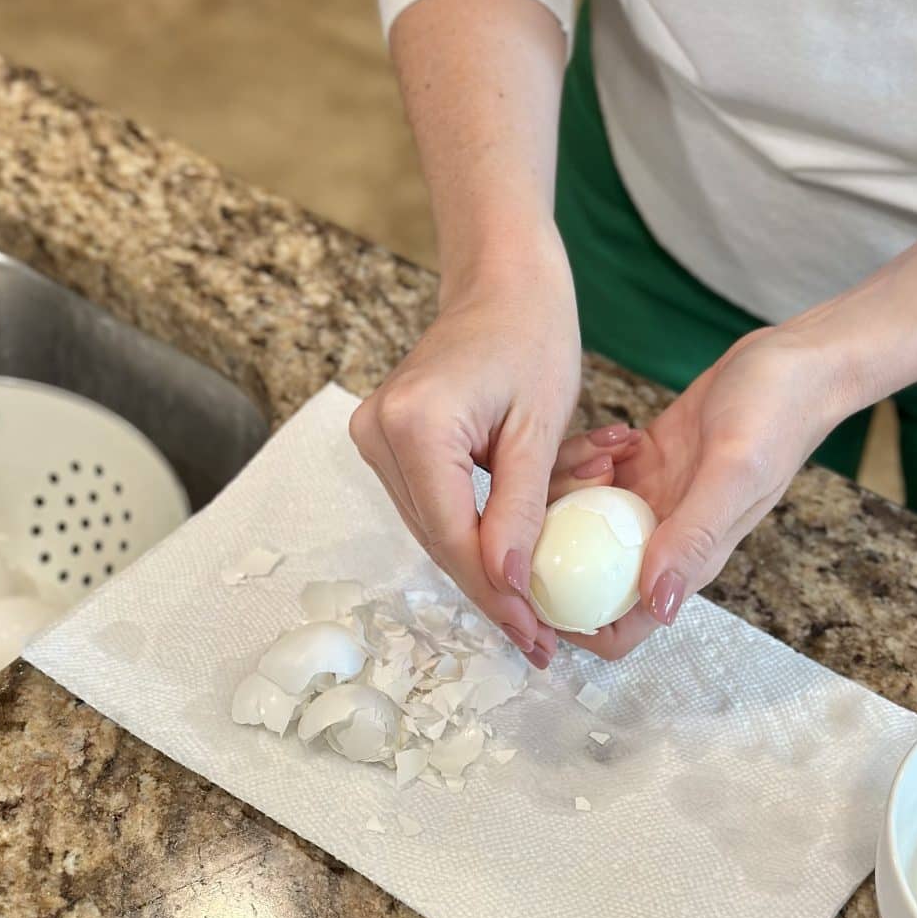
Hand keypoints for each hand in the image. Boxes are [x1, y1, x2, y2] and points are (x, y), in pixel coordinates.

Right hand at [351, 235, 585, 668]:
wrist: (500, 281)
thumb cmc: (533, 333)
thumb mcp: (541, 427)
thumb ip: (521, 509)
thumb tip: (510, 585)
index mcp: (414, 425)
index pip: (453, 534)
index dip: (497, 592)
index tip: (536, 636)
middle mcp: (378, 434)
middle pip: (437, 539)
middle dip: (493, 588)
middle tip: (540, 635)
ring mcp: (375, 437)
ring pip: (434, 528)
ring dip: (488, 561)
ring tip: (537, 603)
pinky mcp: (387, 441)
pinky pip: (433, 504)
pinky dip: (476, 528)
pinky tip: (513, 553)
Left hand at [554, 325, 849, 659]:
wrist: (792, 364)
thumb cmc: (775, 416)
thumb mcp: (734, 472)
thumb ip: (694, 536)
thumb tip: (660, 606)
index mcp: (685, 561)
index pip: (621, 626)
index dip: (574, 624)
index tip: (531, 590)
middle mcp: (658, 541)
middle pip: (582, 575)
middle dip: (550, 548)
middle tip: (545, 504)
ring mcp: (646, 504)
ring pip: (577, 520)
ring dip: (571, 489)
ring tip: (602, 453)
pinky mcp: (638, 467)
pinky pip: (588, 476)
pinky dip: (586, 458)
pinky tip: (614, 435)